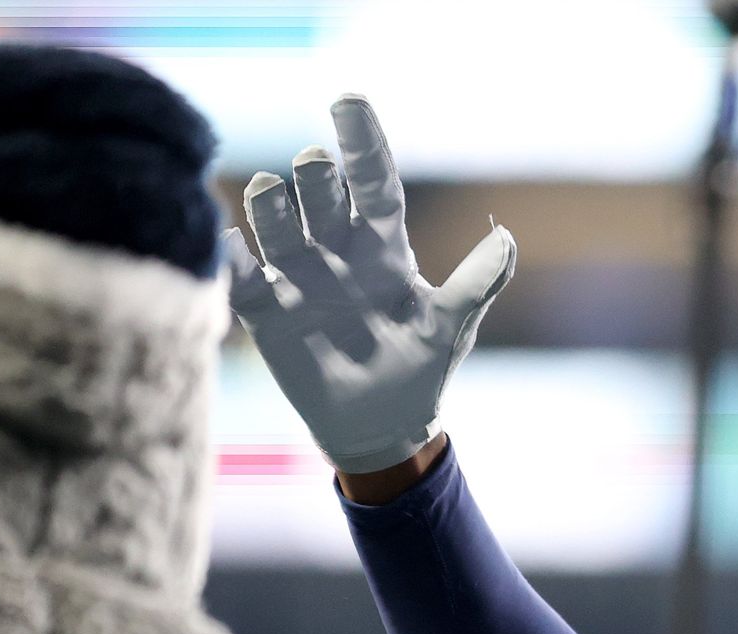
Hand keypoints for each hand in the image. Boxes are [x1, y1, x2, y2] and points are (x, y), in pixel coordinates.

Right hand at [225, 97, 515, 473]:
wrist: (381, 428)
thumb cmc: (419, 372)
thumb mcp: (450, 328)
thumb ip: (476, 283)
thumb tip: (506, 239)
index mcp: (383, 247)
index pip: (373, 181)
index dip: (362, 142)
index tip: (347, 101)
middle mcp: (337, 251)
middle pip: (322, 194)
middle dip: (316, 174)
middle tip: (314, 165)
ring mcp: (299, 279)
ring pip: (278, 224)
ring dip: (271, 204)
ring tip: (271, 191)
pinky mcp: (268, 313)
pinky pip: (242, 278)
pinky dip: (233, 259)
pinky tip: (231, 243)